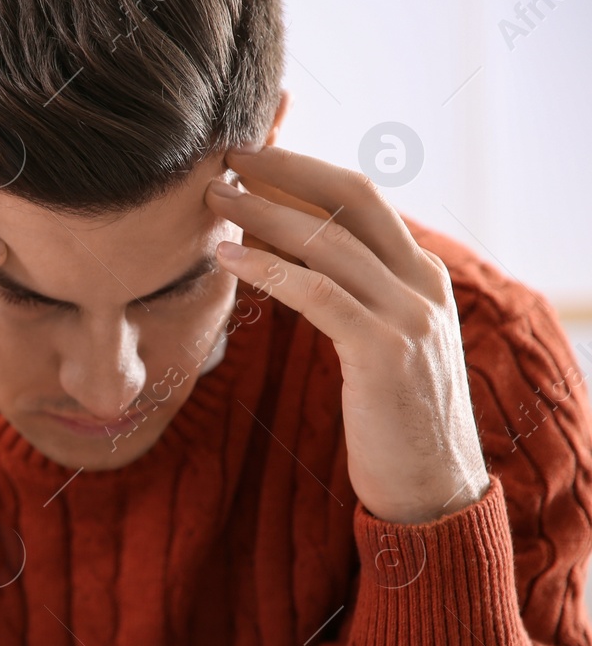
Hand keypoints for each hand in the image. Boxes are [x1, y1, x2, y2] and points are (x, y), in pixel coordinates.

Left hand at [207, 145, 488, 524]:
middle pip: (352, 197)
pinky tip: (227, 258)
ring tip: (214, 198)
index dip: (303, 170)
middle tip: (228, 155)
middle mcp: (423, 283)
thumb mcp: (370, 339)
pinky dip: (269, 268)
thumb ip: (340, 290)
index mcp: (421, 273)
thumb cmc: (388, 416)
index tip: (250, 156)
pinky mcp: (384, 353)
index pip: (361, 198)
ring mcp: (409, 315)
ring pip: (330, 240)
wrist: (431, 490)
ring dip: (264, 212)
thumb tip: (274, 241)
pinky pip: (319, 294)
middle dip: (287, 170)